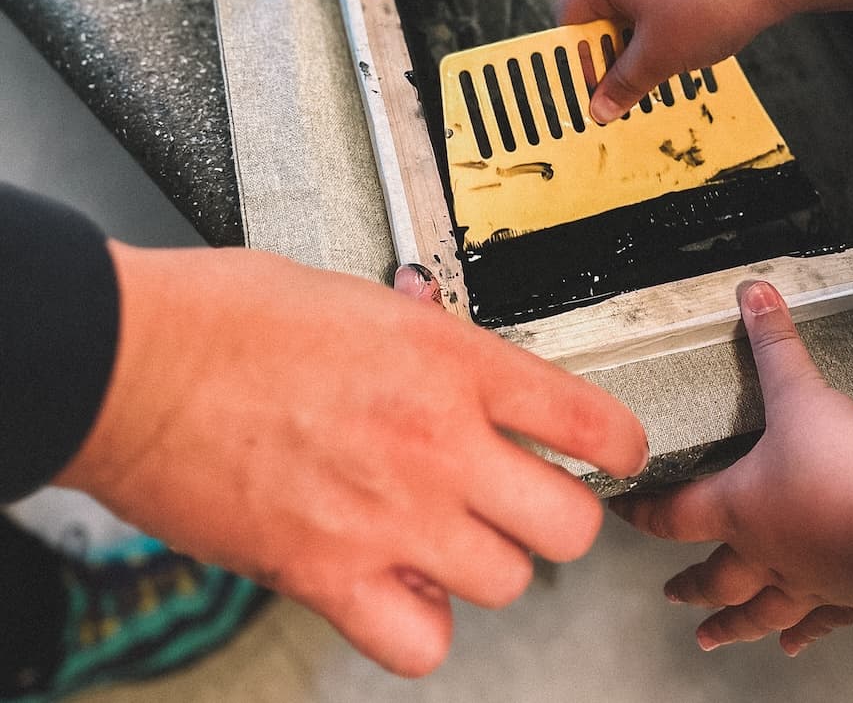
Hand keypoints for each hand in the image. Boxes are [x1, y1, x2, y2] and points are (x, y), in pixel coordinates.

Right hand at [58, 243, 647, 676]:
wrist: (140, 362)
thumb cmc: (233, 318)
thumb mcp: (356, 297)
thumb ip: (419, 329)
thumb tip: (440, 326)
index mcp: (452, 362)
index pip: (589, 421)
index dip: (623, 445)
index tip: (618, 454)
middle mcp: (437, 444)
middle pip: (568, 526)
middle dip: (560, 519)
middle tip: (532, 503)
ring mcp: (390, 517)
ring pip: (504, 583)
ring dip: (487, 565)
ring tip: (450, 538)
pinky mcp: (328, 574)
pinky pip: (419, 643)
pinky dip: (419, 625)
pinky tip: (397, 587)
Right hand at [556, 0, 788, 122]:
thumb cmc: (709, 5)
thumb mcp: (659, 57)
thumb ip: (623, 85)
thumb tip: (598, 111)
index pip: (569, 15)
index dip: (581, 56)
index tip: (603, 86)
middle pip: (601, 9)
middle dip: (615, 50)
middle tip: (634, 84)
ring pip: (635, 4)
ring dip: (643, 39)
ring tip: (667, 66)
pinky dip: (667, 20)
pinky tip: (692, 40)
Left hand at [611, 281, 852, 655]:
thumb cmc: (845, 474)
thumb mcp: (800, 393)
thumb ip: (775, 343)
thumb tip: (753, 294)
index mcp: (738, 508)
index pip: (673, 513)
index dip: (643, 512)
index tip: (622, 514)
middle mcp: (767, 552)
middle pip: (716, 578)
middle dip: (691, 586)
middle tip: (673, 596)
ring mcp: (809, 580)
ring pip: (760, 610)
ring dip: (735, 623)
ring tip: (714, 639)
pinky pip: (824, 620)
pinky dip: (809, 634)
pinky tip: (801, 646)